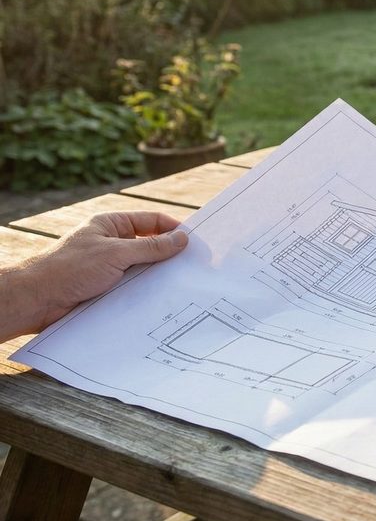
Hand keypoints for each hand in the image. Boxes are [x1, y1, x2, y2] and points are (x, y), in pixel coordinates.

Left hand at [0, 211, 187, 340]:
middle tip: (193, 266)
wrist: (36, 300)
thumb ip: (151, 247)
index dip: (173, 228)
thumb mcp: (115, 254)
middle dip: (169, 255)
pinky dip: (146, 291)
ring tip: (180, 284)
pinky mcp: (107, 287)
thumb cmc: (70, 269)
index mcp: (111, 225)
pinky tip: (161, 298)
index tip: (195, 242)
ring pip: (143, 268)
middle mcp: (111, 243)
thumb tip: (182, 239)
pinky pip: (133, 286)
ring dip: (157, 276)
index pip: (151, 220)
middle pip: (150, 245)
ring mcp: (109, 266)